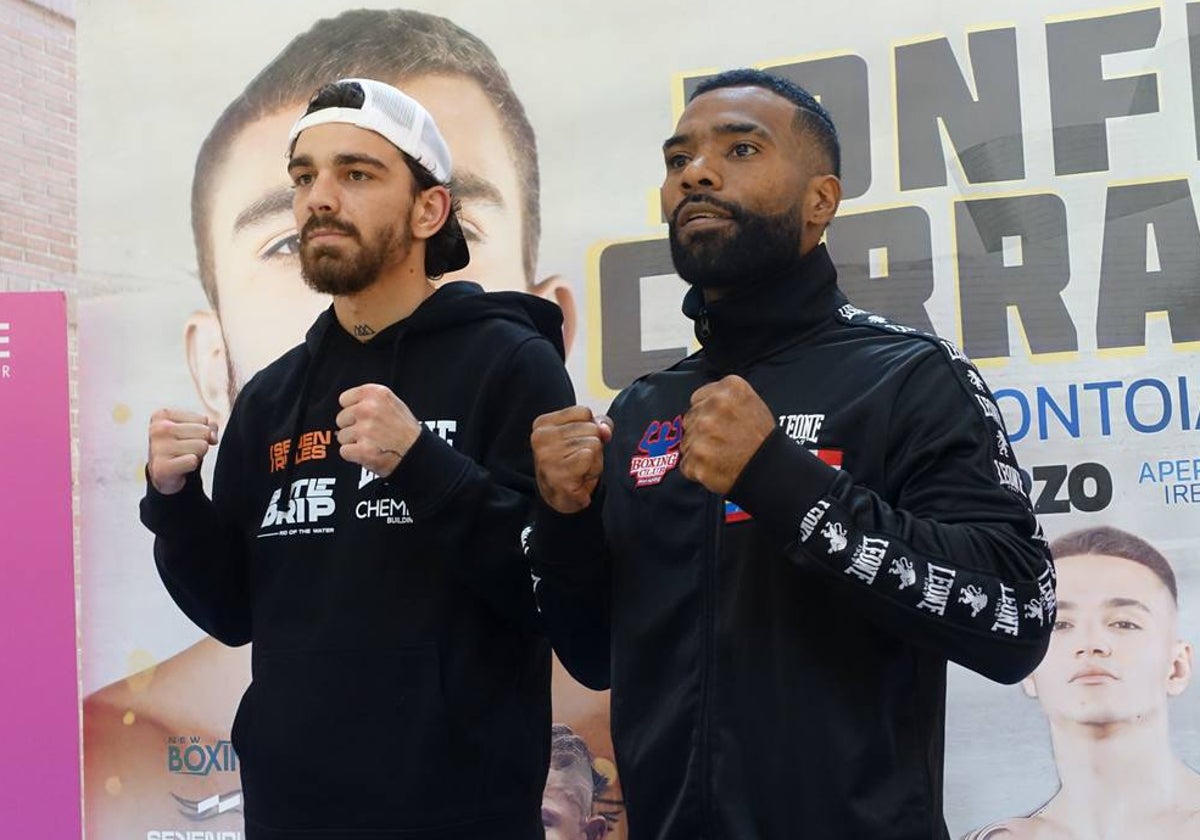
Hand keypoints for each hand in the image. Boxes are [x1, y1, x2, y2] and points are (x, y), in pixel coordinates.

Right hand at [147, 409, 218, 494]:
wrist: (164, 474)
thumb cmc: (179, 447)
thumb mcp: (193, 430)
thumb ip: (209, 427)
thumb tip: (212, 437)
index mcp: (163, 415)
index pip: (203, 419)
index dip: (201, 432)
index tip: (185, 439)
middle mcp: (157, 429)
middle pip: (204, 432)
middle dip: (200, 443)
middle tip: (185, 450)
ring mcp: (157, 448)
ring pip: (202, 446)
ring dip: (197, 455)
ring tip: (183, 458)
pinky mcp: (161, 467)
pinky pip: (193, 461)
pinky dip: (191, 466)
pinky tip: (180, 467)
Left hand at [336, 384, 421, 477]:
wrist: (418, 453)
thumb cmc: (407, 431)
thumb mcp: (393, 404)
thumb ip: (371, 401)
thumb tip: (350, 406)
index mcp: (376, 394)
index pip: (344, 399)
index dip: (353, 410)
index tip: (364, 418)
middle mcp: (368, 409)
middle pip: (341, 419)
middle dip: (352, 427)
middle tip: (371, 433)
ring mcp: (365, 430)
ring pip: (342, 437)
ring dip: (354, 442)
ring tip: (373, 443)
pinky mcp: (362, 450)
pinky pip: (344, 451)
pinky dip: (354, 455)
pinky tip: (369, 453)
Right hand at [531, 405, 612, 513]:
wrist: (562, 499)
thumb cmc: (573, 463)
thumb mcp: (584, 436)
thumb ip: (599, 424)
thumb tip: (604, 430)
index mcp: (542, 424)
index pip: (583, 411)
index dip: (590, 428)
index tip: (577, 444)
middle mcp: (541, 438)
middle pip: (590, 427)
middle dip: (593, 445)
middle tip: (579, 461)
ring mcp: (548, 456)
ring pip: (594, 443)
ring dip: (594, 459)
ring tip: (579, 469)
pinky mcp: (559, 474)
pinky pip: (590, 457)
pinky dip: (593, 468)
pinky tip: (581, 477)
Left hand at [680, 375, 774, 494]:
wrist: (771, 470)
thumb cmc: (762, 440)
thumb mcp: (751, 402)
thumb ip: (723, 397)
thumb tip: (700, 403)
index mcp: (729, 389)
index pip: (697, 399)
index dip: (707, 413)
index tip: (718, 422)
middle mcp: (714, 406)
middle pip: (690, 419)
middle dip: (701, 431)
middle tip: (724, 440)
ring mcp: (703, 432)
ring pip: (687, 442)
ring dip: (699, 450)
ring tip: (723, 454)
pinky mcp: (697, 457)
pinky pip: (687, 464)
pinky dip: (698, 469)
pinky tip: (717, 466)